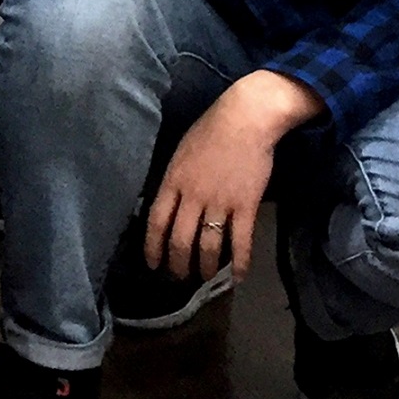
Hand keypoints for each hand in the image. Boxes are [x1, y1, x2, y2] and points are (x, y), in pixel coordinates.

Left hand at [143, 70, 323, 281]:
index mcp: (173, 180)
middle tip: (178, 277)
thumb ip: (175, 180)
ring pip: (207, 246)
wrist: (245, 119)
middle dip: (177, 264)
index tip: (152, 264)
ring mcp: (219, 202)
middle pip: (179, 240)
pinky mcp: (245, 206)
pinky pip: (240, 241)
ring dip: (205, 267)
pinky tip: (237, 276)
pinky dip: (238, 263)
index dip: (152, 247)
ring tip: (204, 279)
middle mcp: (192, 196)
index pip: (156, 222)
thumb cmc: (211, 130)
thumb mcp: (181, 152)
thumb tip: (170, 203)